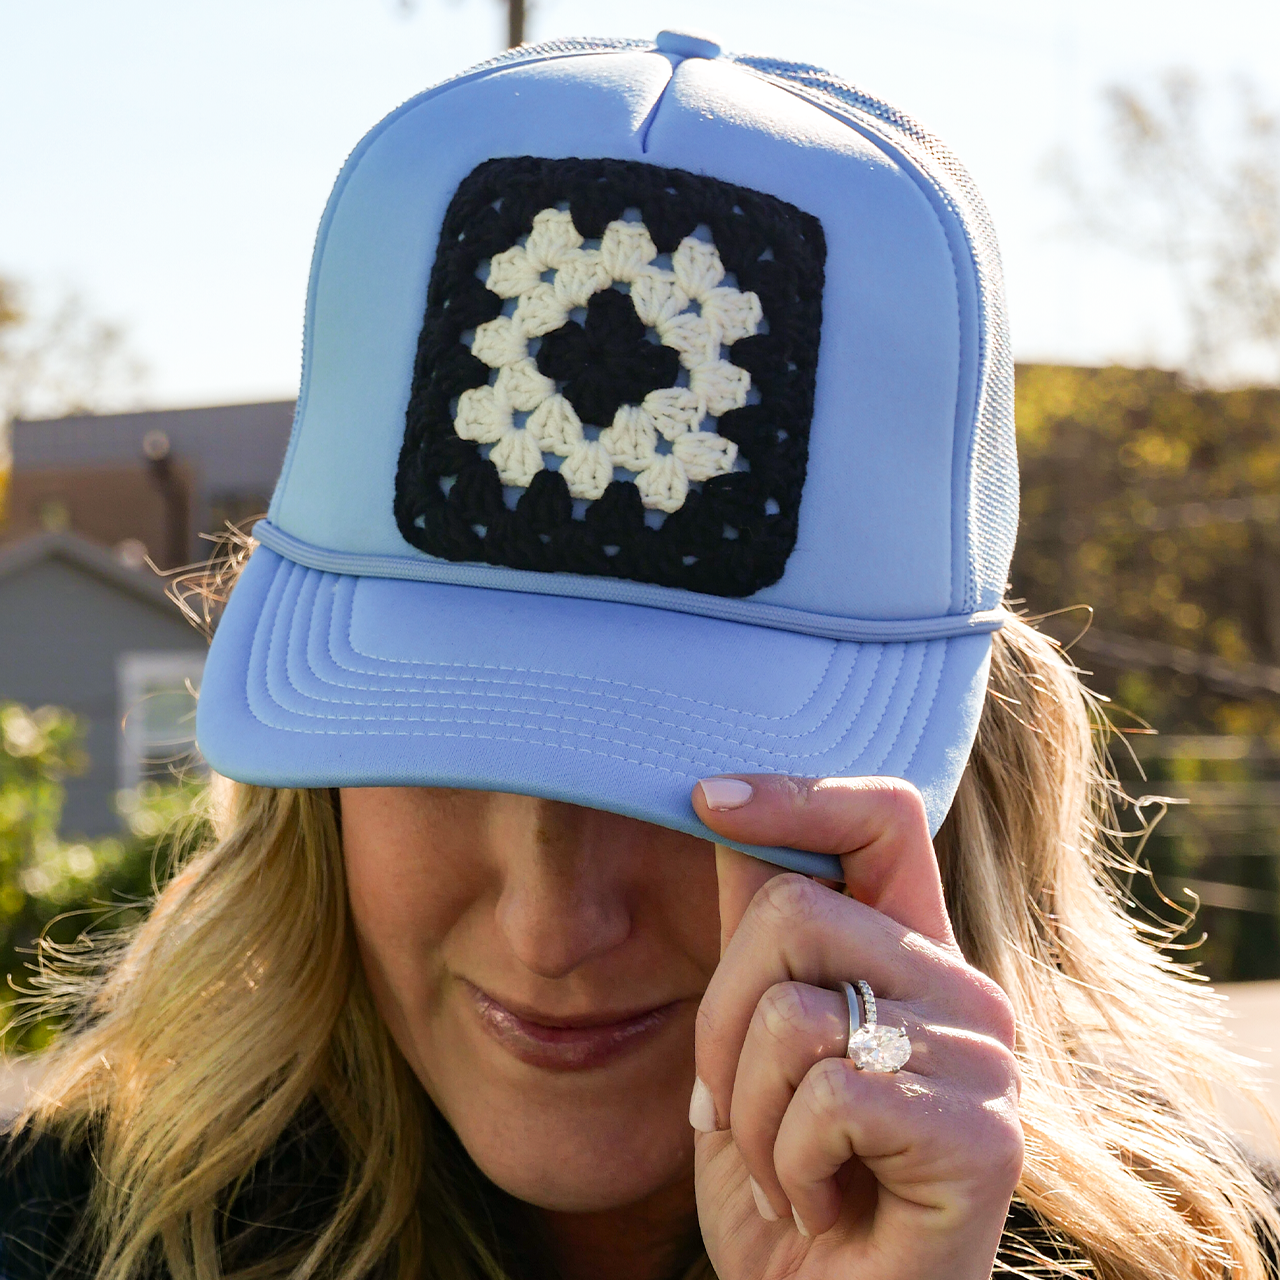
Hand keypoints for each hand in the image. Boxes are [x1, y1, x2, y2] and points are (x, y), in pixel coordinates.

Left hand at [688, 775, 1022, 1279]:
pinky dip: (788, 1164)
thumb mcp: (748, 1046)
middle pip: (792, 910)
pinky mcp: (984, 1137)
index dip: (794, 795)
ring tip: (785, 1168)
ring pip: (793, 1011)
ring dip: (750, 1112)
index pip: (883, 817)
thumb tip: (723, 813)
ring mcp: (983, 1060)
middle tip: (731, 1107)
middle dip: (718, 1018)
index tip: (704, 798)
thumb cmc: (787, 1183)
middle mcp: (962, 988)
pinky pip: (829, 1097)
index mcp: (911, 953)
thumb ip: (753, 938)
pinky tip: (821, 1206)